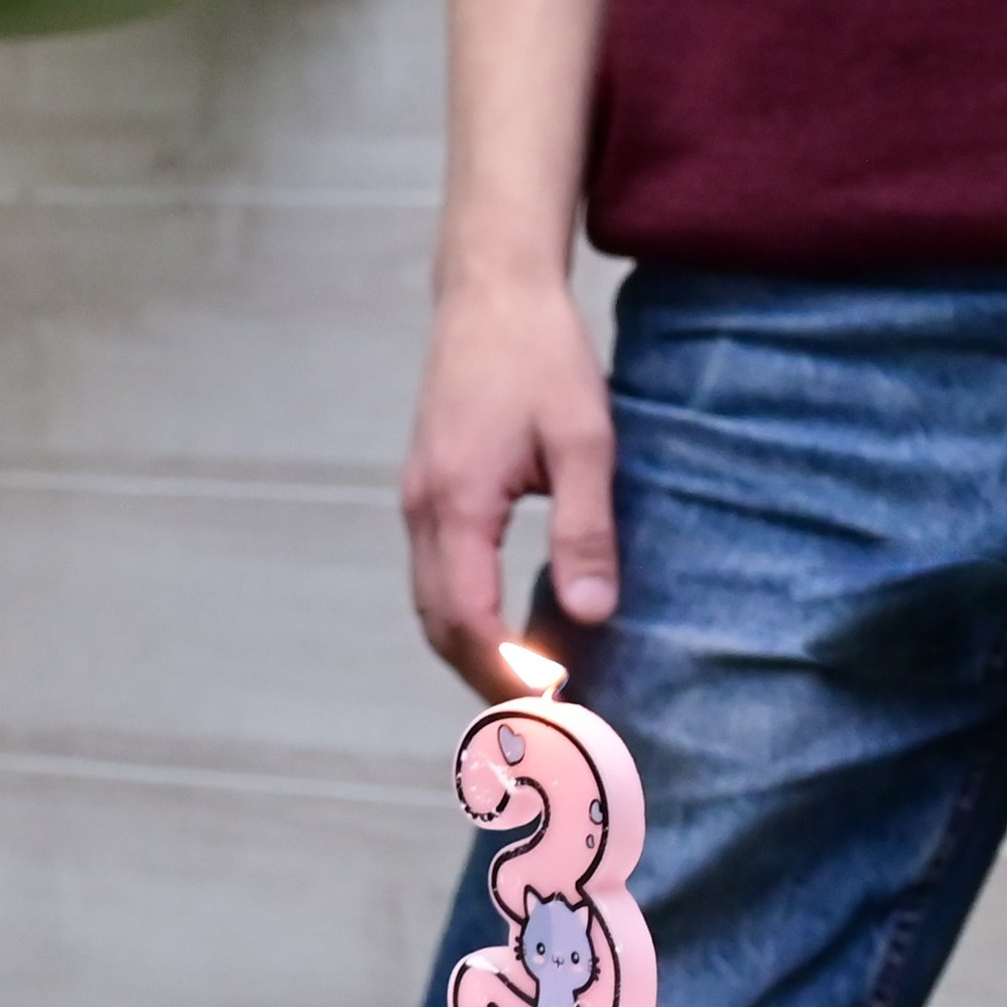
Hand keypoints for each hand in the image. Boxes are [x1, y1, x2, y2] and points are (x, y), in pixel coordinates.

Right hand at [402, 273, 618, 697]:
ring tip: (531, 685)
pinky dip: (467, 616)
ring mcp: (417, 499)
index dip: (506, 673)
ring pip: (430, 604)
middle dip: (487, 679)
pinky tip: (510, 626)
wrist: (491, 286)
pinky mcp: (427, 488)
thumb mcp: (584, 438)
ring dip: (473, 651)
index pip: (469, 619)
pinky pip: (435, 574)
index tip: (553, 709)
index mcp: (456, 503)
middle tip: (547, 720)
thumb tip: (589, 613)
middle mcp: (422, 509)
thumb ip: (585, 529)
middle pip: (440, 625)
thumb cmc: (539, 352)